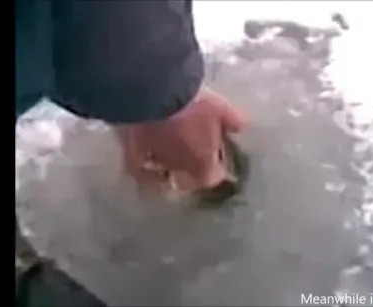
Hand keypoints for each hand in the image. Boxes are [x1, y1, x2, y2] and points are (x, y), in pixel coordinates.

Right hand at [115, 86, 246, 193]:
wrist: (155, 92)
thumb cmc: (193, 103)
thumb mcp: (221, 108)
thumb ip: (233, 121)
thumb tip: (240, 128)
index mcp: (202, 163)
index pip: (212, 178)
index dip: (216, 169)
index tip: (217, 156)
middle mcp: (177, 170)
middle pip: (186, 180)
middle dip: (191, 173)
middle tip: (195, 156)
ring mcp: (153, 163)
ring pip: (162, 176)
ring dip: (168, 170)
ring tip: (171, 159)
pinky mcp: (132, 153)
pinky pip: (138, 169)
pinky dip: (143, 170)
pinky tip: (145, 164)